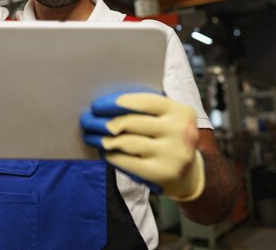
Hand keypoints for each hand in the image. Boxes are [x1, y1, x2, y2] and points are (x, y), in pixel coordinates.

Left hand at [81, 91, 204, 200]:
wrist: (189, 174)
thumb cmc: (168, 138)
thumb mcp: (167, 119)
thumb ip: (145, 109)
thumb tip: (106, 105)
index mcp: (181, 111)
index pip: (144, 101)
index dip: (117, 102)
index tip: (97, 105)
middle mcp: (180, 132)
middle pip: (131, 122)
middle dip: (103, 121)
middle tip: (87, 121)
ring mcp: (172, 154)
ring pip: (126, 142)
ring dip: (103, 139)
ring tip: (91, 136)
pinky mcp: (160, 173)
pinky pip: (126, 161)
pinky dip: (111, 155)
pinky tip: (104, 151)